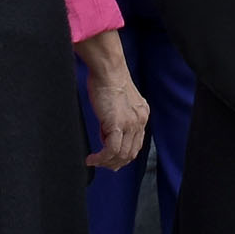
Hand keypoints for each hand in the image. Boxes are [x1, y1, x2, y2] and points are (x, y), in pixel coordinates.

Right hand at [77, 32, 148, 168]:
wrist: (108, 70)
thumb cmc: (108, 80)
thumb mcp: (119, 102)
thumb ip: (118, 117)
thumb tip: (107, 135)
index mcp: (142, 114)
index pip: (137, 143)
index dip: (124, 155)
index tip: (111, 159)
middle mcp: (140, 120)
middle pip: (131, 153)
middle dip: (115, 163)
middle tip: (102, 164)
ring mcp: (131, 123)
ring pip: (121, 154)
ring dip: (107, 162)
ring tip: (94, 161)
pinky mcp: (118, 124)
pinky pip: (111, 150)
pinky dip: (101, 158)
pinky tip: (92, 159)